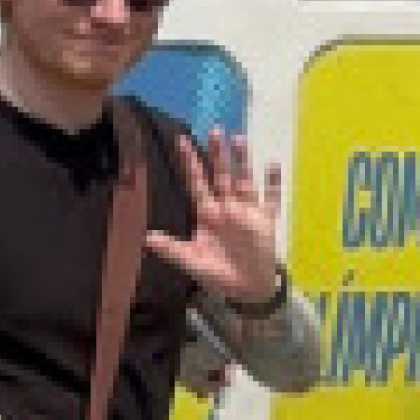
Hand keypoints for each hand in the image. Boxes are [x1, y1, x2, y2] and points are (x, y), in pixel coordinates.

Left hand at [145, 133, 281, 309]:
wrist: (246, 290)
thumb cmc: (217, 274)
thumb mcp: (191, 262)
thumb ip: (171, 250)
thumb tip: (146, 238)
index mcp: (207, 213)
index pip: (196, 183)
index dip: (190, 163)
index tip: (182, 140)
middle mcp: (226, 207)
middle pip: (221, 175)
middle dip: (217, 154)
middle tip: (214, 129)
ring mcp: (247, 212)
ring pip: (244, 181)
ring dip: (243, 161)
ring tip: (240, 138)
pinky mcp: (265, 221)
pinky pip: (271, 199)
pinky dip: (273, 183)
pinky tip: (273, 164)